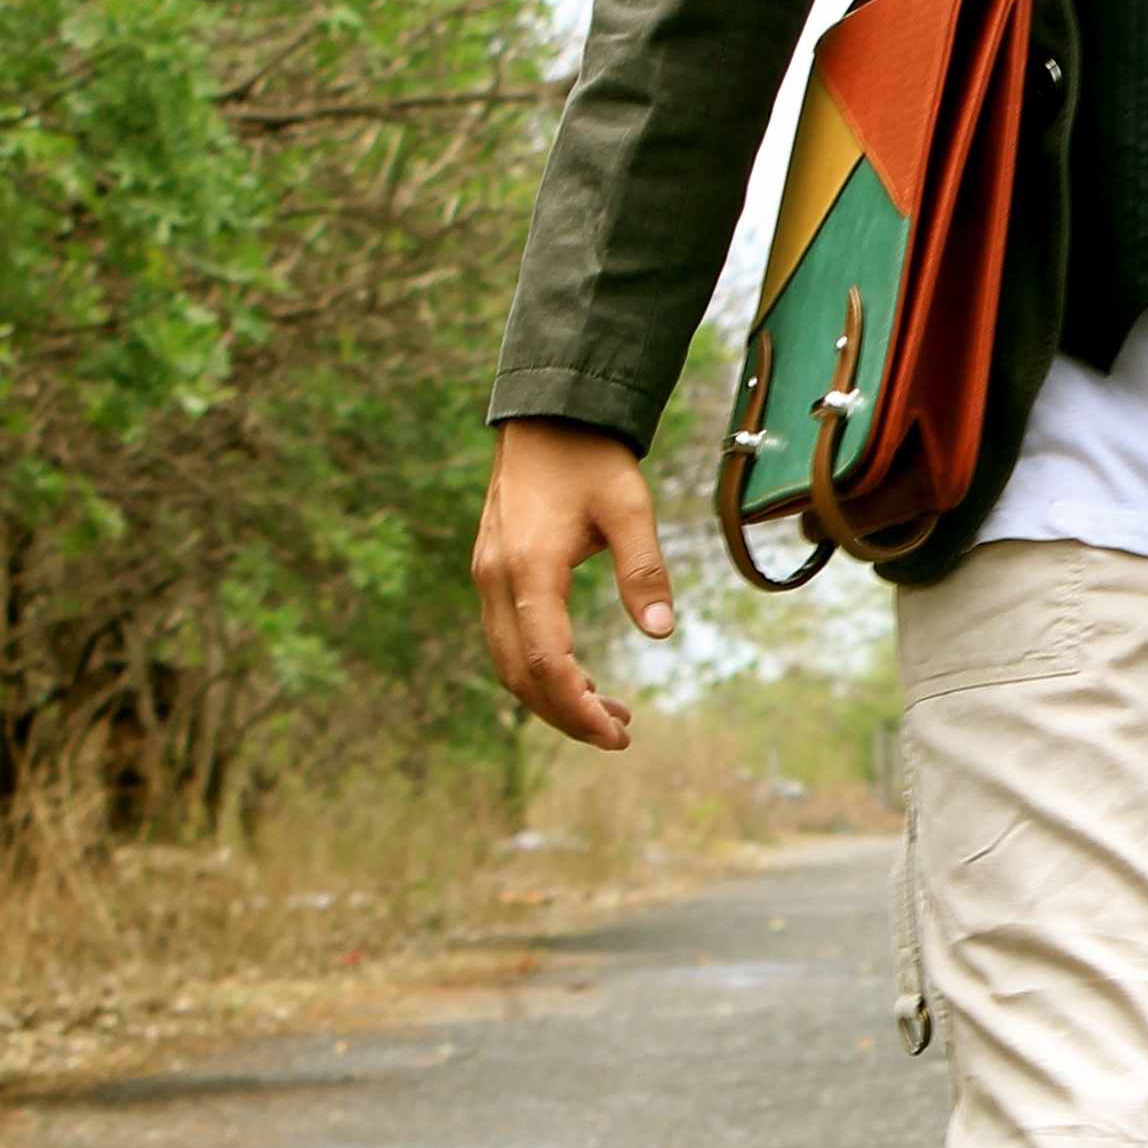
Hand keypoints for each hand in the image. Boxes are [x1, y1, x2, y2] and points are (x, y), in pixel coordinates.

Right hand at [473, 419, 675, 750]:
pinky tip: (581, 679)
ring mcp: (488, 576)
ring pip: (508, 661)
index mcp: (528, 568)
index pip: (546, 661)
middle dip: (566, 715)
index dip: (577, 708)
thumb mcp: (630, 506)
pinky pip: (507, 638)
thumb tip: (659, 632)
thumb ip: (644, 568)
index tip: (616, 734)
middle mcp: (496, 579)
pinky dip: (539, 669)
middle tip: (618, 735)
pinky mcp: (492, 572)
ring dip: (552, 697)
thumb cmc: (592, 457)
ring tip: (607, 714)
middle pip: (520, 674)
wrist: (548, 412)